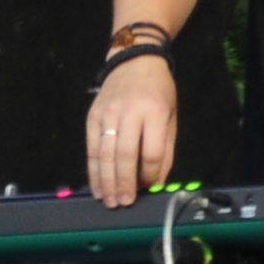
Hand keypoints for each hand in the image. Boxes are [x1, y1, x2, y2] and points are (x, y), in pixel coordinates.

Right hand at [87, 56, 177, 206]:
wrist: (135, 61)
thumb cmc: (158, 91)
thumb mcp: (171, 116)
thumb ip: (166, 150)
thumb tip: (156, 182)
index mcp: (155, 112)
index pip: (151, 151)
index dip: (149, 174)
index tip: (149, 186)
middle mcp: (129, 112)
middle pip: (124, 155)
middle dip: (124, 183)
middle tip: (124, 202)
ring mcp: (107, 114)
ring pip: (105, 154)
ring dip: (106, 181)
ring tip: (109, 200)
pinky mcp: (92, 116)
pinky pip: (91, 147)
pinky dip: (93, 170)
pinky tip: (96, 186)